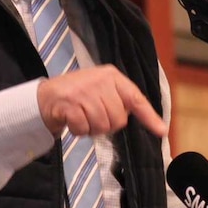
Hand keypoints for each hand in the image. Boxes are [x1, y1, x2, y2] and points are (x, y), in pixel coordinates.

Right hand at [37, 64, 166, 137]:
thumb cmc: (79, 95)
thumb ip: (121, 100)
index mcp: (112, 76)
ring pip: (102, 126)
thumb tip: (150, 122)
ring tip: (83, 117)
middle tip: (94, 116)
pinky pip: (84, 129)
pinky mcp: (69, 104)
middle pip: (119, 119)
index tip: (161, 130)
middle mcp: (100, 81)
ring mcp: (84, 92)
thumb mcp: (102, 89)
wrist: (46, 95)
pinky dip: (79, 131)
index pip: (135, 98)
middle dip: (107, 125)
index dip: (149, 116)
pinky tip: (73, 121)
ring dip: (92, 129)